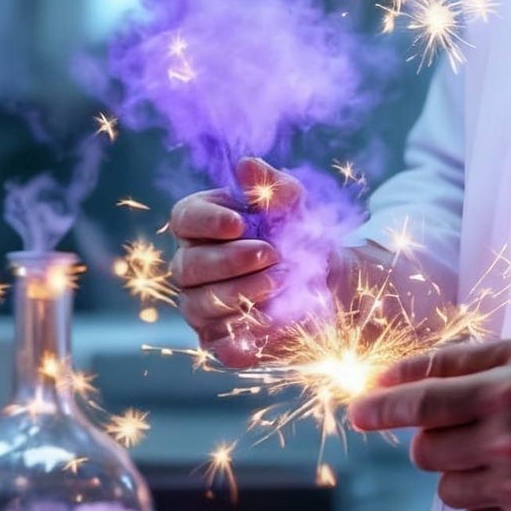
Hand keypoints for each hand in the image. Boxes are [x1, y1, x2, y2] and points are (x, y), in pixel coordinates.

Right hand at [169, 157, 395, 366]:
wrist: (327, 279)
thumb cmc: (299, 233)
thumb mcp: (294, 205)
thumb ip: (272, 186)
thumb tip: (246, 165)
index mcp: (202, 224)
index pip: (183, 219)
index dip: (205, 222)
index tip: (238, 223)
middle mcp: (191, 266)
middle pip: (187, 266)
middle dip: (230, 261)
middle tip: (272, 253)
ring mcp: (201, 306)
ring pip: (200, 305)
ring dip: (242, 292)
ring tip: (281, 280)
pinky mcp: (220, 340)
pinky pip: (220, 344)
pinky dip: (244, 335)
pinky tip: (271, 319)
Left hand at [348, 338, 510, 510]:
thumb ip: (454, 360)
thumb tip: (388, 375)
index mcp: (503, 391)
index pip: (423, 402)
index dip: (382, 408)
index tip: (357, 412)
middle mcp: (506, 440)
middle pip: (425, 452)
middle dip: (436, 440)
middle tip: (471, 427)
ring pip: (445, 489)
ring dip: (461, 473)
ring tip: (502, 455)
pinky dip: (483, 503)